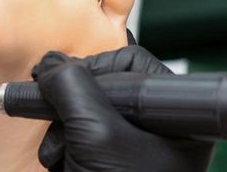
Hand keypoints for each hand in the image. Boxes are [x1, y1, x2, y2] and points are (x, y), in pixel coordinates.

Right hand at [32, 46, 214, 171]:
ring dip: (63, 133)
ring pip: (84, 115)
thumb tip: (50, 65)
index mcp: (176, 118)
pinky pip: (79, 139)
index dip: (92, 67)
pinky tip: (66, 167)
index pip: (131, 65)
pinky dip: (64, 150)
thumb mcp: (94, 133)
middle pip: (102, 89)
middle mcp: (159, 129)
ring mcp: (134, 148)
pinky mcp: (110, 163)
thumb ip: (70, 87)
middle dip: (70, 108)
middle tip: (53, 115)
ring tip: (64, 157)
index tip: (60, 79)